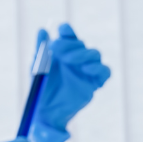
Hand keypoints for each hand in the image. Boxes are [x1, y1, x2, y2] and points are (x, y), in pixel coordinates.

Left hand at [29, 24, 110, 141]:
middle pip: (81, 43)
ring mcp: (87, 69)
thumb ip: (40, 49)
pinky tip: (87, 69)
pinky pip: (105, 71)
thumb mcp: (37, 68)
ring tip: (69, 60)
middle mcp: (77, 58)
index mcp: (63, 52)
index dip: (67, 30)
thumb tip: (42, 30)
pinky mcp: (96, 82)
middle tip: (56, 48)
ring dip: (83, 53)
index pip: (69, 36)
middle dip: (69, 44)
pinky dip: (99, 68)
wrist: (47, 111)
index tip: (61, 29)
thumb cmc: (41, 89)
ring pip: (94, 54)